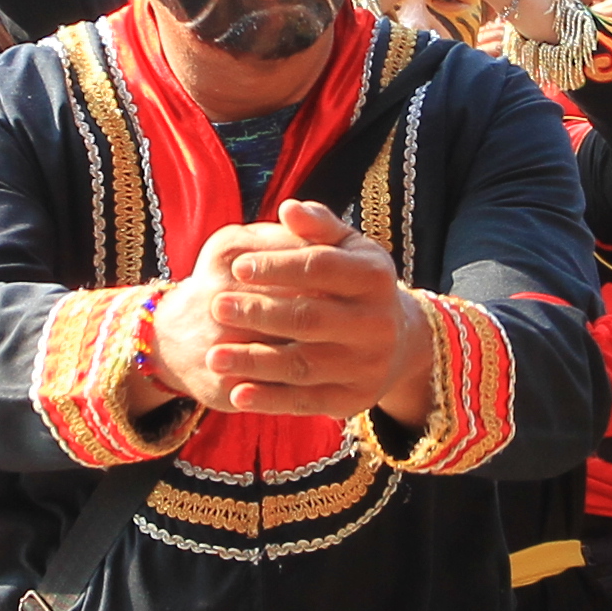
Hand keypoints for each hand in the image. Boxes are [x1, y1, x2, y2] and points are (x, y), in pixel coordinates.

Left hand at [148, 207, 421, 422]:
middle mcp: (377, 324)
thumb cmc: (354, 283)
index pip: (322, 268)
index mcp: (375, 277)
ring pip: (304, 365)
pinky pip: (307, 402)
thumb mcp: (347, 249)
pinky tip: (237, 393)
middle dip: (260, 314)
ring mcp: (367, 365)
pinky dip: (271, 399)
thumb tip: (289, 208)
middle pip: (310, 318)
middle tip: (216, 307)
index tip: (237, 267)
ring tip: (213, 356)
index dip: (278, 267)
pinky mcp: (354, 400)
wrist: (398, 342)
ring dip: (255, 363)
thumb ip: (318, 227)